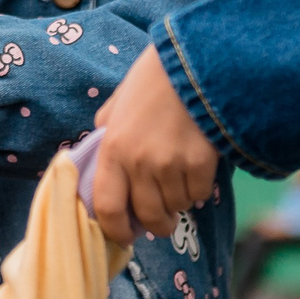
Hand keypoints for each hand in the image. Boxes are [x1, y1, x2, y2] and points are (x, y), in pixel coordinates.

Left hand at [88, 48, 220, 243]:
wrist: (194, 62)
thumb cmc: (153, 81)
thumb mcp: (117, 105)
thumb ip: (107, 134)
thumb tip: (98, 159)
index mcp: (112, 149)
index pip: (106, 206)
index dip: (115, 229)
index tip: (124, 236)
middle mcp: (138, 162)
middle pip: (147, 216)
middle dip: (155, 224)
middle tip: (161, 219)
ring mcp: (170, 165)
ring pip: (176, 206)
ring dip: (178, 201)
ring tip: (178, 179)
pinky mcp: (201, 164)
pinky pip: (198, 194)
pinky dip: (198, 189)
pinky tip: (196, 168)